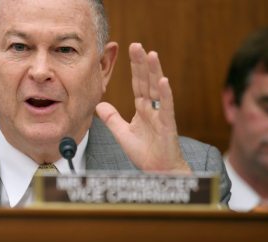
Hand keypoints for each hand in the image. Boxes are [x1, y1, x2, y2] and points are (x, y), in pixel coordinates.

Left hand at [95, 43, 189, 172]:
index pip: (138, 84)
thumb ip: (112, 118)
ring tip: (151, 54)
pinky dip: (165, 94)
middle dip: (142, 63)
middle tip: (136, 45)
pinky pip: (166, 107)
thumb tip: (99, 105)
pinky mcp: (167, 124)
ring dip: (155, 72)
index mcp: (142, 109)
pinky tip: (163, 80)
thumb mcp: (122, 133)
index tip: (131, 50)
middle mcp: (152, 108)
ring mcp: (161, 115)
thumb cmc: (145, 153)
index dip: (134, 68)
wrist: (158, 171)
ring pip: (157, 89)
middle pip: (146, 81)